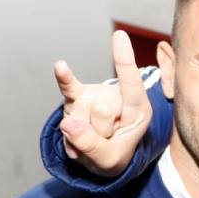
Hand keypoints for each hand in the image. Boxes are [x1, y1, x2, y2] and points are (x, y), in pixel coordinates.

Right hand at [54, 30, 150, 176]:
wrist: (99, 158)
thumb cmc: (113, 155)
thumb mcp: (110, 161)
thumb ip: (92, 146)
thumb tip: (68, 124)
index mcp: (138, 110)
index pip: (132, 84)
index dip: (124, 62)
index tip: (119, 36)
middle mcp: (117, 97)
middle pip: (101, 112)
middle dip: (96, 136)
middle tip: (103, 142)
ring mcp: (96, 94)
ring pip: (80, 115)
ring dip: (78, 137)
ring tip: (89, 141)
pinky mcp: (77, 97)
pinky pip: (68, 88)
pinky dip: (63, 79)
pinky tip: (60, 66)